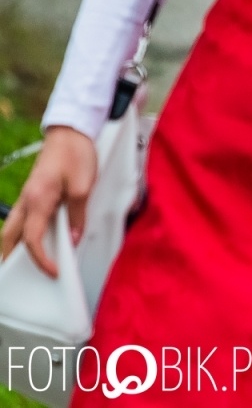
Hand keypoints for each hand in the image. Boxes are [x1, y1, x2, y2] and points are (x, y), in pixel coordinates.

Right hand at [0, 126, 97, 278]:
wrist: (70, 131)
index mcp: (38, 200)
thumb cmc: (76, 154)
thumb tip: (73, 239)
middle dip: (10, 257)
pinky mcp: (33, 193)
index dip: (41, 259)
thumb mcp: (84, 185)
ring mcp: (27, 196)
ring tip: (21, 263)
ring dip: (13, 246)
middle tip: (15, 277)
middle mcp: (27, 200)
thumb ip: (78, 214)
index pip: (33, 239)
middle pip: (10, 236)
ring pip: (12, 228)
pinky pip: (22, 219)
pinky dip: (23, 233)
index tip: (53, 271)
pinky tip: (33, 239)